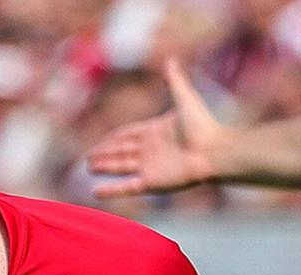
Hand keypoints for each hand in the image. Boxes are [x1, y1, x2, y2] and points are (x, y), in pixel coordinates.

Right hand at [87, 59, 224, 197]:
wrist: (213, 150)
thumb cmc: (202, 124)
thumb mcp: (185, 98)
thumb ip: (174, 80)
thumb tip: (169, 59)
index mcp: (156, 132)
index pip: (129, 135)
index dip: (114, 138)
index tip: (100, 142)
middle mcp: (151, 151)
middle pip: (121, 152)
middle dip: (104, 154)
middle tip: (88, 158)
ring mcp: (150, 167)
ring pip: (120, 167)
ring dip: (105, 167)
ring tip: (89, 167)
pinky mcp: (151, 183)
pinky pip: (126, 187)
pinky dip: (112, 190)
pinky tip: (96, 190)